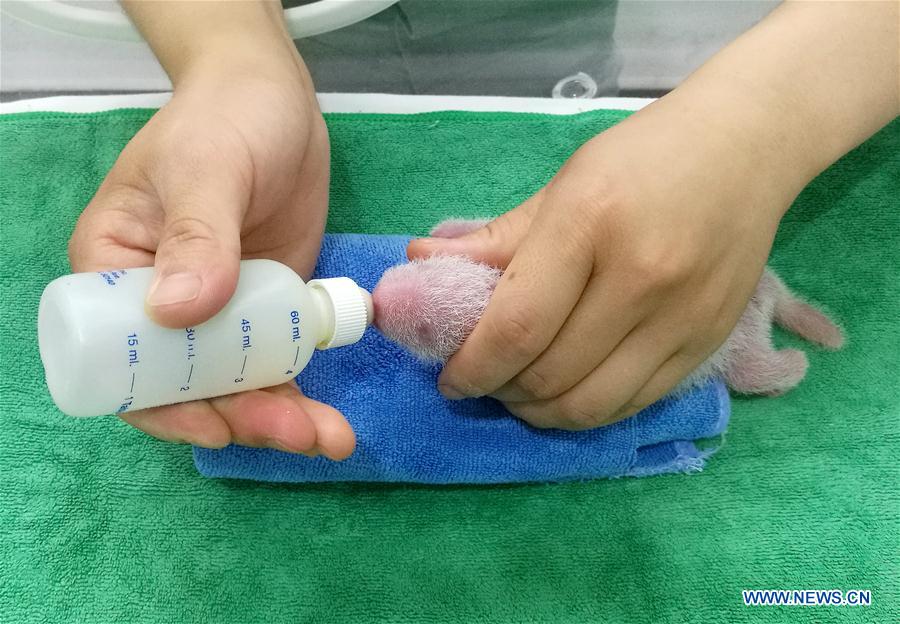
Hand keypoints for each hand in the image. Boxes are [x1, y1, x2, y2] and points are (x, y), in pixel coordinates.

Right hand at [68, 57, 354, 457]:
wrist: (275, 101)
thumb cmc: (225, 120)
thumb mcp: (208, 168)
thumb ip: (196, 235)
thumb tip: (175, 311)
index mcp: (114, 273)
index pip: (124, 360)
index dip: (165, 403)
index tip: (217, 423)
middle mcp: (158, 306)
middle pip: (187, 386)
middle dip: (241, 418)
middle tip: (302, 434)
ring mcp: (215, 313)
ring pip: (235, 386)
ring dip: (279, 419)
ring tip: (330, 439)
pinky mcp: (263, 312)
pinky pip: (274, 364)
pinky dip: (300, 394)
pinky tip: (332, 421)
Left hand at [408, 102, 794, 428]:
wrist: (746, 148)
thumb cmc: (642, 157)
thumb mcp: (561, 183)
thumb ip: (493, 237)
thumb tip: (419, 264)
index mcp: (589, 224)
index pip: (516, 326)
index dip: (472, 367)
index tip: (450, 379)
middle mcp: (640, 278)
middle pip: (549, 375)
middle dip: (499, 391)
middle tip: (482, 380)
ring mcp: (682, 318)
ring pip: (591, 406)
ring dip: (540, 413)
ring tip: (519, 393)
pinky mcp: (708, 343)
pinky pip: (634, 404)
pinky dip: (589, 411)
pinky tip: (569, 391)